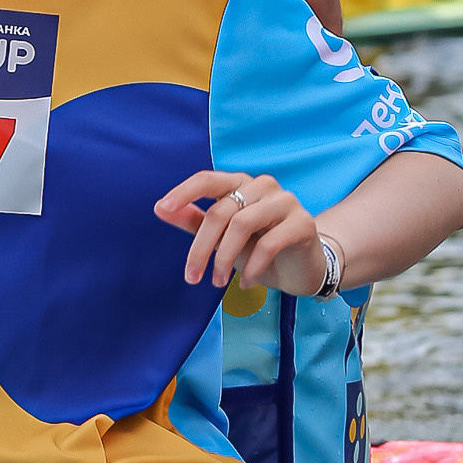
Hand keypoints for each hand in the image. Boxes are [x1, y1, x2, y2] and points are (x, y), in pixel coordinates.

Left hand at [155, 170, 328, 295]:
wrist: (299, 269)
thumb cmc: (256, 248)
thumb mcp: (221, 238)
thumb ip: (194, 222)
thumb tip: (159, 209)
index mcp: (239, 184)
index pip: (207, 179)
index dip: (183, 192)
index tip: (162, 208)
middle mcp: (262, 185)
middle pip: (221, 211)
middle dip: (202, 247)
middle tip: (192, 277)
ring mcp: (284, 201)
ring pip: (242, 224)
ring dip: (225, 258)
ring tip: (219, 282)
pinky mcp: (303, 223)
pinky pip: (269, 243)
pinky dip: (252, 267)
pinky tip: (247, 283)